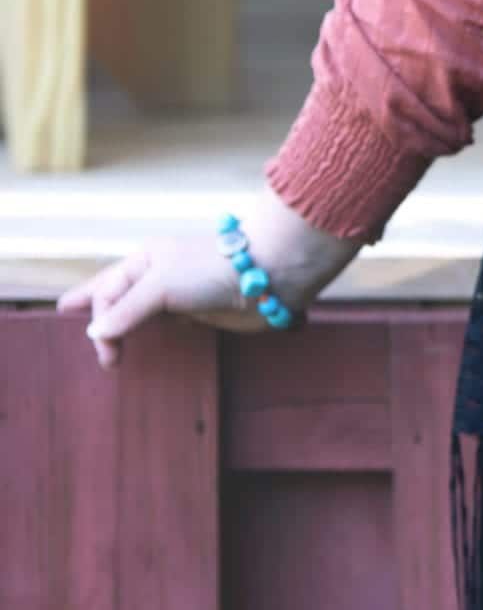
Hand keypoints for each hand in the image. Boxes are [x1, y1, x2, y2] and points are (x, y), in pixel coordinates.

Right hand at [55, 194, 361, 371]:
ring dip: (123, 327)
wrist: (264, 275)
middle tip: (90, 344)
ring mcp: (179, 295)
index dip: (97, 316)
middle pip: (119, 298)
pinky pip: (166, 325)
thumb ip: (126, 310)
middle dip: (99, 315)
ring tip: (107, 344)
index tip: (103, 350)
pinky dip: (151, 334)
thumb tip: (96, 331)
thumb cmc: (210, 269)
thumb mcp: (159, 285)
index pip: (108, 289)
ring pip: (141, 313)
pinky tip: (144, 341)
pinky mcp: (200, 314)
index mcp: (146, 259)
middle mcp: (159, 275)